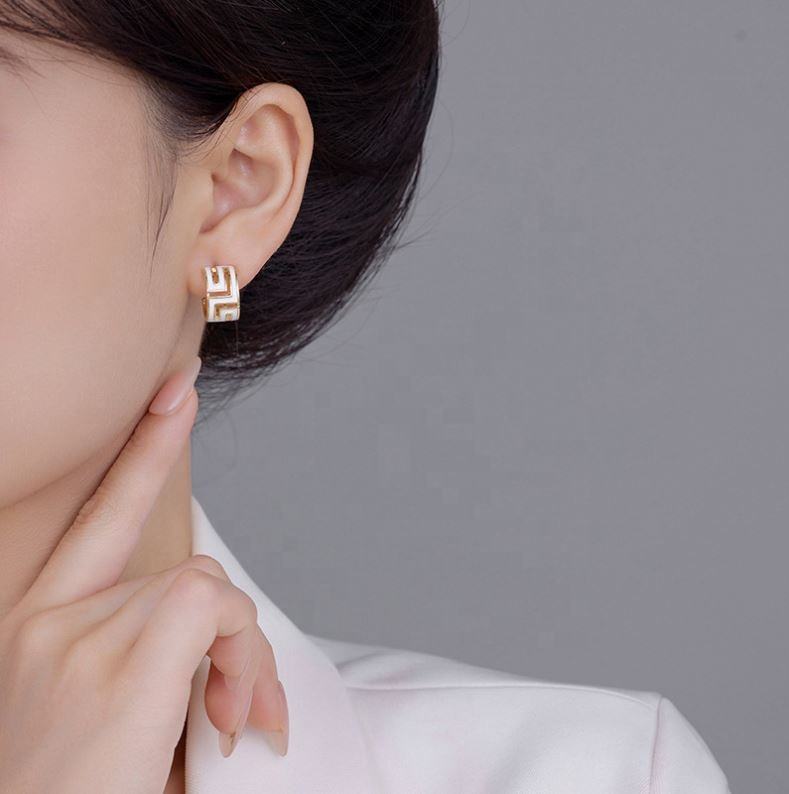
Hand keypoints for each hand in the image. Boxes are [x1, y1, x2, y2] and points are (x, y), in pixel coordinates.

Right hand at [0, 359, 288, 793]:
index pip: (98, 515)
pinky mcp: (121, 668)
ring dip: (242, 655)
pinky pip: (212, 606)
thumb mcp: (93, 699)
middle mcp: (50, 620)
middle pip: (187, 569)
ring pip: (209, 589)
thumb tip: (215, 630)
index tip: (175, 391)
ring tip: (235, 723)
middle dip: (233, 630)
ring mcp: (81, 640)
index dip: (144, 450)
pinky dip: (242, 653)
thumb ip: (138, 641)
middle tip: (246, 705)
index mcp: (37, 621)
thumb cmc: (73, 787)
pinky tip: (230, 715)